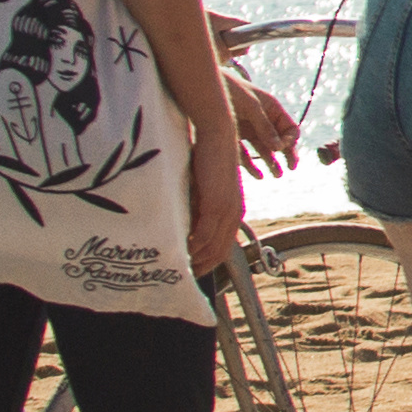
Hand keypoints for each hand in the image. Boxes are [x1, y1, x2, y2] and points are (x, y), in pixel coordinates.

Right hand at [186, 132, 246, 283]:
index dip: (208, 262)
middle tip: (181, 275)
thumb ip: (199, 208)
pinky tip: (179, 251)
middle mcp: (234, 215)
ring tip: (177, 266)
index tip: (191, 269)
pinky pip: (204, 235)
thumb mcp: (205, 189)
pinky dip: (192, 247)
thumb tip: (185, 225)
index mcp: (233, 212)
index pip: (223, 247)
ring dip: (195, 260)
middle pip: (219, 253)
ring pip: (212, 248)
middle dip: (201, 267)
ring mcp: (227, 211)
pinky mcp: (216, 204)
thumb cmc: (208, 159)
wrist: (218, 136)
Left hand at [226, 74, 305, 178]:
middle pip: (280, 140)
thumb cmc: (230, 90)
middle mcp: (262, 120)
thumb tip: (278, 147)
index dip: (289, 140)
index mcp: (272, 109)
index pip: (290, 129)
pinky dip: (253, 166)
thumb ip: (264, 126)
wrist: (202, 86)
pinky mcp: (233, 137)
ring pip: (265, 150)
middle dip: (288, 154)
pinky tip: (259, 176)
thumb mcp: (250, 105)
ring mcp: (248, 129)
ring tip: (278, 175)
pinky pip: (246, 154)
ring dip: (272, 162)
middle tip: (292, 168)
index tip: (280, 148)